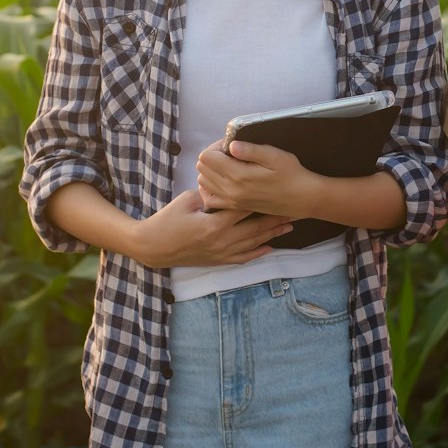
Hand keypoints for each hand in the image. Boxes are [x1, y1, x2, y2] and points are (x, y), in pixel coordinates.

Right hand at [128, 188, 293, 267]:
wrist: (153, 247)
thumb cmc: (167, 220)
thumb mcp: (187, 201)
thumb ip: (210, 195)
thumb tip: (226, 187)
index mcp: (214, 224)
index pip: (245, 209)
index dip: (263, 200)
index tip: (278, 193)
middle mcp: (222, 240)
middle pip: (255, 228)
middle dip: (275, 219)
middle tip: (294, 210)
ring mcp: (221, 253)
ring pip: (252, 244)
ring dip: (271, 235)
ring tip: (289, 227)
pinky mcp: (217, 260)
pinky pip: (242, 258)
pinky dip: (257, 253)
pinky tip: (270, 248)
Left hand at [196, 138, 318, 216]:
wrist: (302, 198)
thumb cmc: (291, 174)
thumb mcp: (275, 156)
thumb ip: (250, 150)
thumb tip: (231, 145)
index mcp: (238, 175)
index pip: (207, 156)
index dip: (216, 146)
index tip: (231, 145)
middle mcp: (230, 190)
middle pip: (202, 168)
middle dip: (212, 156)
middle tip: (230, 153)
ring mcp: (231, 200)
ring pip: (203, 181)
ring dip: (211, 170)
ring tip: (229, 165)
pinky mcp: (234, 206)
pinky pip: (210, 197)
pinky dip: (211, 186)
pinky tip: (224, 179)